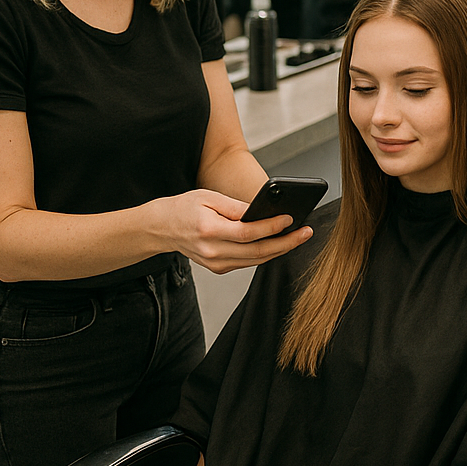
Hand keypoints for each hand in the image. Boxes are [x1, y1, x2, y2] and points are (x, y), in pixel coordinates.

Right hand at [153, 190, 311, 274]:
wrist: (159, 229)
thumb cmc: (183, 208)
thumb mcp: (208, 197)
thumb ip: (236, 207)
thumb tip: (263, 211)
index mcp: (208, 230)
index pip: (247, 233)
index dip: (271, 227)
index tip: (290, 219)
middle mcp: (212, 251)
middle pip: (256, 252)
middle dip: (286, 243)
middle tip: (306, 232)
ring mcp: (214, 263)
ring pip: (255, 261)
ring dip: (279, 250)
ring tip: (299, 237)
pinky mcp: (217, 268)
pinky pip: (247, 263)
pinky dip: (265, 254)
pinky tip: (279, 243)